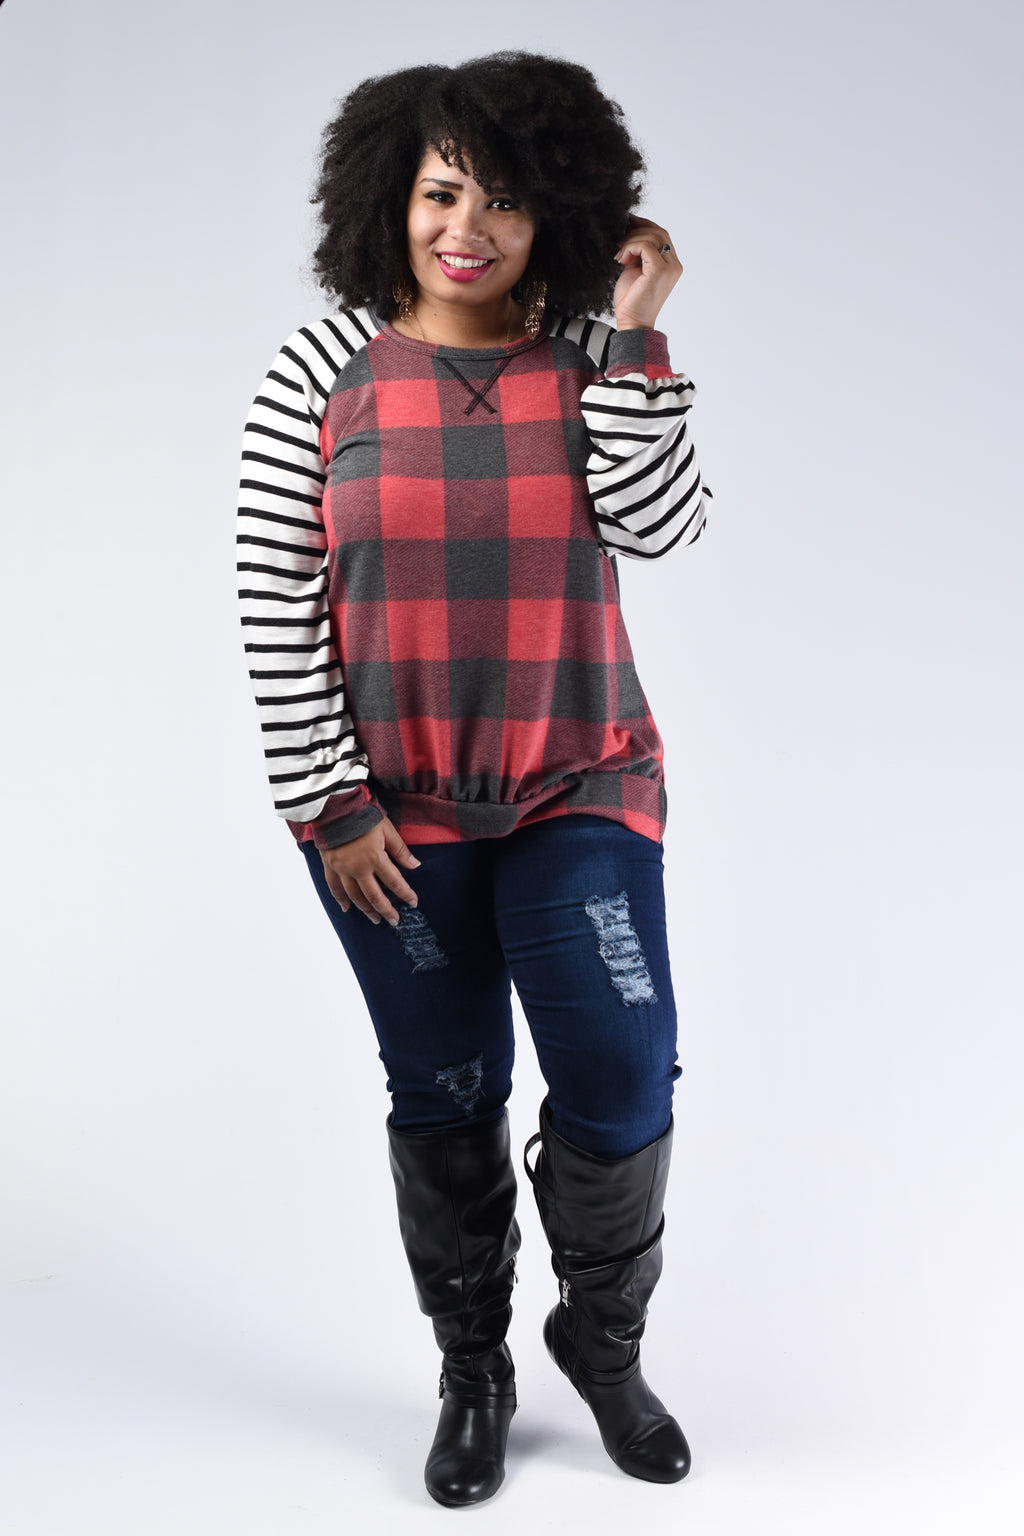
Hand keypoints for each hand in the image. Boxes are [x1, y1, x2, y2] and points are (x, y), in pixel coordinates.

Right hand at [319, 816, 420, 924]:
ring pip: (355, 896)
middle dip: (386, 910)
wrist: (335, 808)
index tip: (414, 903)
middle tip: (394, 921)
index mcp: (375, 858)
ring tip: (375, 919)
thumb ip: (400, 850)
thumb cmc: (363, 816)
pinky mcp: (330, 866)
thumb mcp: (387, 830)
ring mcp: (342, 869)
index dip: (405, 894)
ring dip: (366, 910)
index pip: (395, 882)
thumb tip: (416, 865)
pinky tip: (346, 908)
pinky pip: (334, 888)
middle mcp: (358, 868)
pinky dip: (340, 899)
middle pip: (374, 896)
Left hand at [612, 217, 681, 331]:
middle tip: (619, 238)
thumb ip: (638, 252)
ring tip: (619, 253)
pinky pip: (645, 245)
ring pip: (652, 236)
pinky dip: (630, 247)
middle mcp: (674, 265)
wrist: (632, 322)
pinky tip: (621, 259)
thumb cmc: (631, 300)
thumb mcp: (634, 269)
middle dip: (637, 230)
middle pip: (658, 232)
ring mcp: (669, 267)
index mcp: (671, 264)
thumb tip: (630, 229)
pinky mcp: (659, 270)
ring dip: (631, 240)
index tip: (627, 224)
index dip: (644, 225)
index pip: (661, 235)